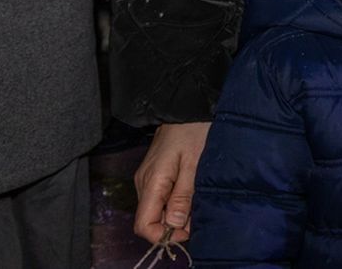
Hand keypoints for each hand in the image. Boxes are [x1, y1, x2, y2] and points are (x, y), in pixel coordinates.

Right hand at [134, 121, 211, 243]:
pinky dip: (175, 201)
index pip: (143, 225)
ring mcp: (147, 178)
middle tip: (197, 214)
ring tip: (197, 200)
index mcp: (151, 182)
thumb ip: (183, 196)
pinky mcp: (155, 173)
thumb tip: (174, 224)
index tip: (187, 230)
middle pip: (150, 219)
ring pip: (156, 209)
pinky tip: (191, 191)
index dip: (164, 235)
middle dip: (173, 225)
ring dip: (176, 213)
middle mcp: (144, 182)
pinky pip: (160, 197)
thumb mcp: (194, 164)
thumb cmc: (193, 129)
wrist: (187, 106)